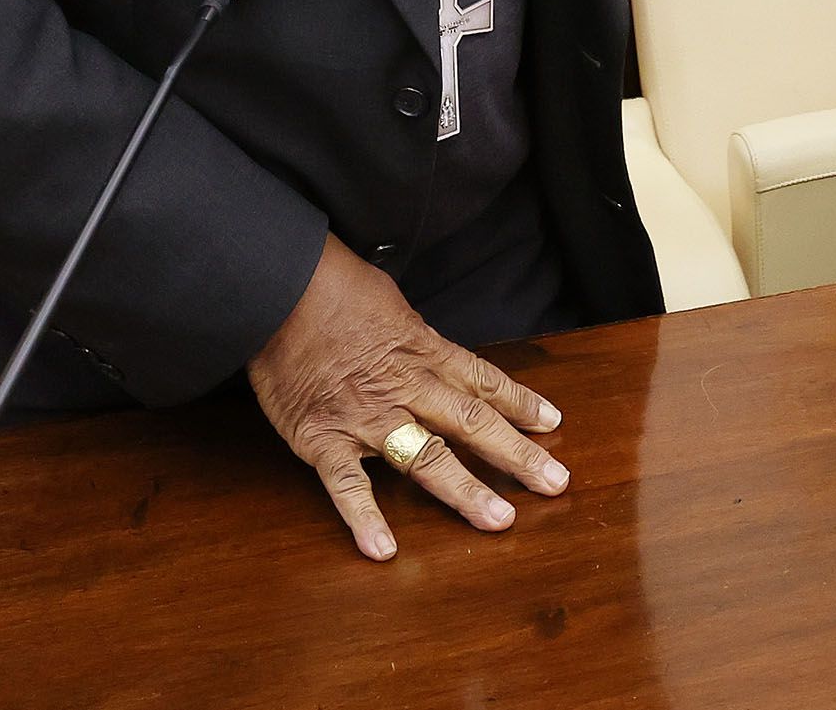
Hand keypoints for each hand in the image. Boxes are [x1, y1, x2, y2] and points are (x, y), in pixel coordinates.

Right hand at [246, 235, 568, 558]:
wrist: (280, 289)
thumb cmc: (333, 287)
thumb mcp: (391, 303)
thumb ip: (414, 338)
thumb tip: (429, 349)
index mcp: (424, 351)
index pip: (483, 381)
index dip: (520, 402)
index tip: (553, 423)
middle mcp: (407, 388)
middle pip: (473, 424)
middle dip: (517, 455)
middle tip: (556, 483)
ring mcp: (367, 418)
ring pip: (427, 459)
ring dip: (465, 491)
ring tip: (499, 521)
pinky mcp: (323, 439)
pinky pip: (348, 484)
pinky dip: (364, 517)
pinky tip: (383, 548)